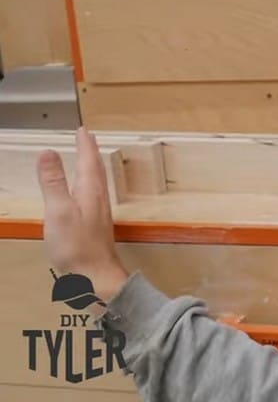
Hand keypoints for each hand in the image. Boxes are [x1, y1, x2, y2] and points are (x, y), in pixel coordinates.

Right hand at [37, 127, 128, 302]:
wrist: (95, 277)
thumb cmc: (77, 246)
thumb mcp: (58, 211)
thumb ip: (52, 182)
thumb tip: (48, 152)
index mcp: (90, 191)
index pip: (88, 160)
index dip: (85, 144)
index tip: (83, 129)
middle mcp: (99, 198)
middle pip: (95, 168)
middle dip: (90, 151)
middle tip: (86, 138)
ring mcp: (99, 212)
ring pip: (96, 182)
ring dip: (91, 166)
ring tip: (86, 159)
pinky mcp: (96, 225)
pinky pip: (93, 195)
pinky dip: (88, 184)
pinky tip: (84, 193)